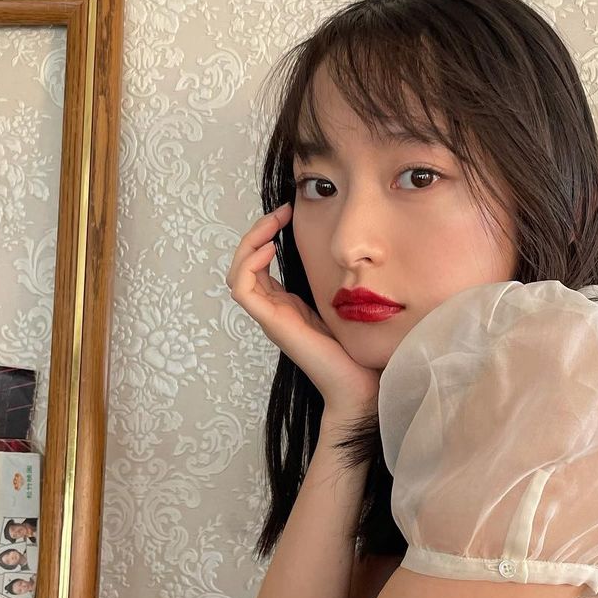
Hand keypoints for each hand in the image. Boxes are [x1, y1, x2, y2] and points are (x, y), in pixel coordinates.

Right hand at [227, 202, 380, 413]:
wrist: (360, 386)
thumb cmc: (357, 351)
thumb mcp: (345, 303)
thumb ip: (337, 281)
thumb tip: (352, 252)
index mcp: (287, 304)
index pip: (260, 263)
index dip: (267, 234)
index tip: (289, 212)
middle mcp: (274, 309)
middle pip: (244, 264)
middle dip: (257, 232)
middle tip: (281, 211)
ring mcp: (270, 316)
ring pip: (237, 273)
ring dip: (249, 242)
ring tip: (272, 224)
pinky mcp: (271, 323)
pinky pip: (242, 288)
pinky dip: (248, 264)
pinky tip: (269, 249)